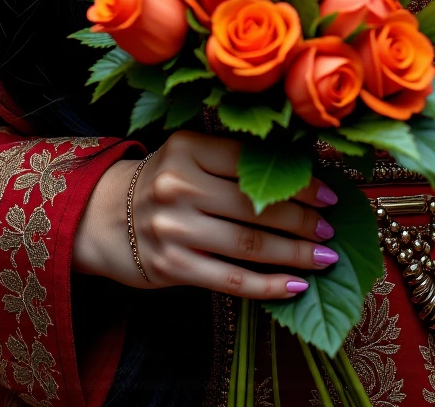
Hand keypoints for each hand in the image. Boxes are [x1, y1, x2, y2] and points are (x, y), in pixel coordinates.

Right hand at [73, 131, 338, 298]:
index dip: (297, 182)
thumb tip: (304, 175)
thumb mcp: (189, 156)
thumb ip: (234, 161)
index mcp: (188, 148)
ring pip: (248, 245)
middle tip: (330, 229)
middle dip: (302, 220)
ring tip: (324, 258)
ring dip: (294, 255)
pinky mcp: (172, 266)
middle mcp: (179, 185)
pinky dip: (268, 286)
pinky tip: (295, 287)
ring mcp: (174, 228)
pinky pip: (231, 280)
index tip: (329, 194)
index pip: (253, 164)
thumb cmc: (163, 183)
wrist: (103, 217)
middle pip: (255, 206)